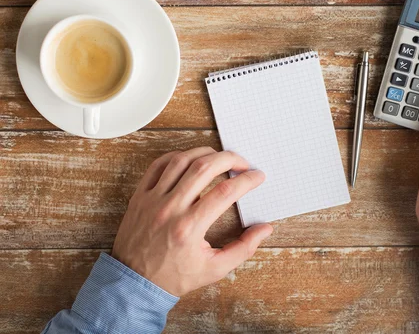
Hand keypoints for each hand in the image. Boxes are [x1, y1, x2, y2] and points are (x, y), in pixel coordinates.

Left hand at [111, 147, 272, 295]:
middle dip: (229, 159)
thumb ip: (243, 248)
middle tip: (242, 162)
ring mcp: (152, 199)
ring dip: (205, 153)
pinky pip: (159, 165)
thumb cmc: (174, 276)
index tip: (258, 176)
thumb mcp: (214, 269)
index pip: (225, 192)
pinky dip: (178, 156)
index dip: (247, 180)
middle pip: (204, 168)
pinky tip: (192, 160)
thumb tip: (265, 229)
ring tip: (220, 158)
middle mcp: (170, 209)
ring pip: (181, 161)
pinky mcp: (140, 196)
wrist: (134, 283)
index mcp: (190, 228)